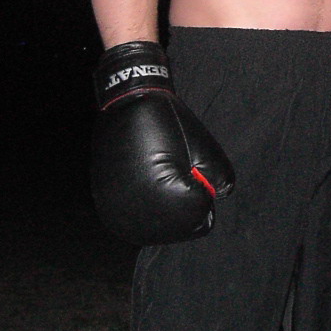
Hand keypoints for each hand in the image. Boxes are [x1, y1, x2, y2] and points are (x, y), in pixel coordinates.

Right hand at [91, 41, 233, 244]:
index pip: (204, 218)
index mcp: (176, 207)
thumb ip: (221, 181)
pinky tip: (140, 179)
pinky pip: (137, 221)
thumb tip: (215, 198)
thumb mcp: (208, 150)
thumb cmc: (170, 124)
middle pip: (182, 226)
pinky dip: (143, 205)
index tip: (188, 164)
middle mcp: (147, 221)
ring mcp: (124, 219)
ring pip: (159, 225)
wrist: (127, 103)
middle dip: (183, 200)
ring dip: (162, 204)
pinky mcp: (108, 211)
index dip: (202, 189)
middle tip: (170, 166)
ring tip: (153, 171)